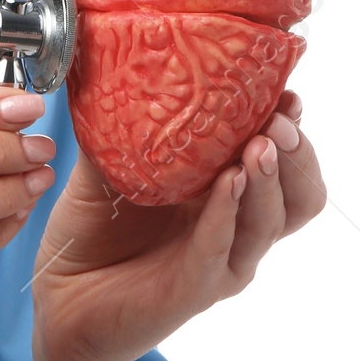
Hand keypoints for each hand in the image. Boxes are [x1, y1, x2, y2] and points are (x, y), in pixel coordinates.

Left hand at [29, 88, 325, 360]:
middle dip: (296, 154)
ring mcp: (220, 263)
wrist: (60, 298)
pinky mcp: (193, 290)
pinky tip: (226, 185)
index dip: (292, 128)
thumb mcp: (107, 168)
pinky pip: (219, 251)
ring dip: (268, 181)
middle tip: (281, 119)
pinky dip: (226, 215)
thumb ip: (124, 124)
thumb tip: (123, 63)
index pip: (282, 160)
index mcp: (225, 195)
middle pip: (299, 196)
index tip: (286, 91)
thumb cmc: (92, 234)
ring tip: (260, 146)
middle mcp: (235, 229)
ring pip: (268, 224)